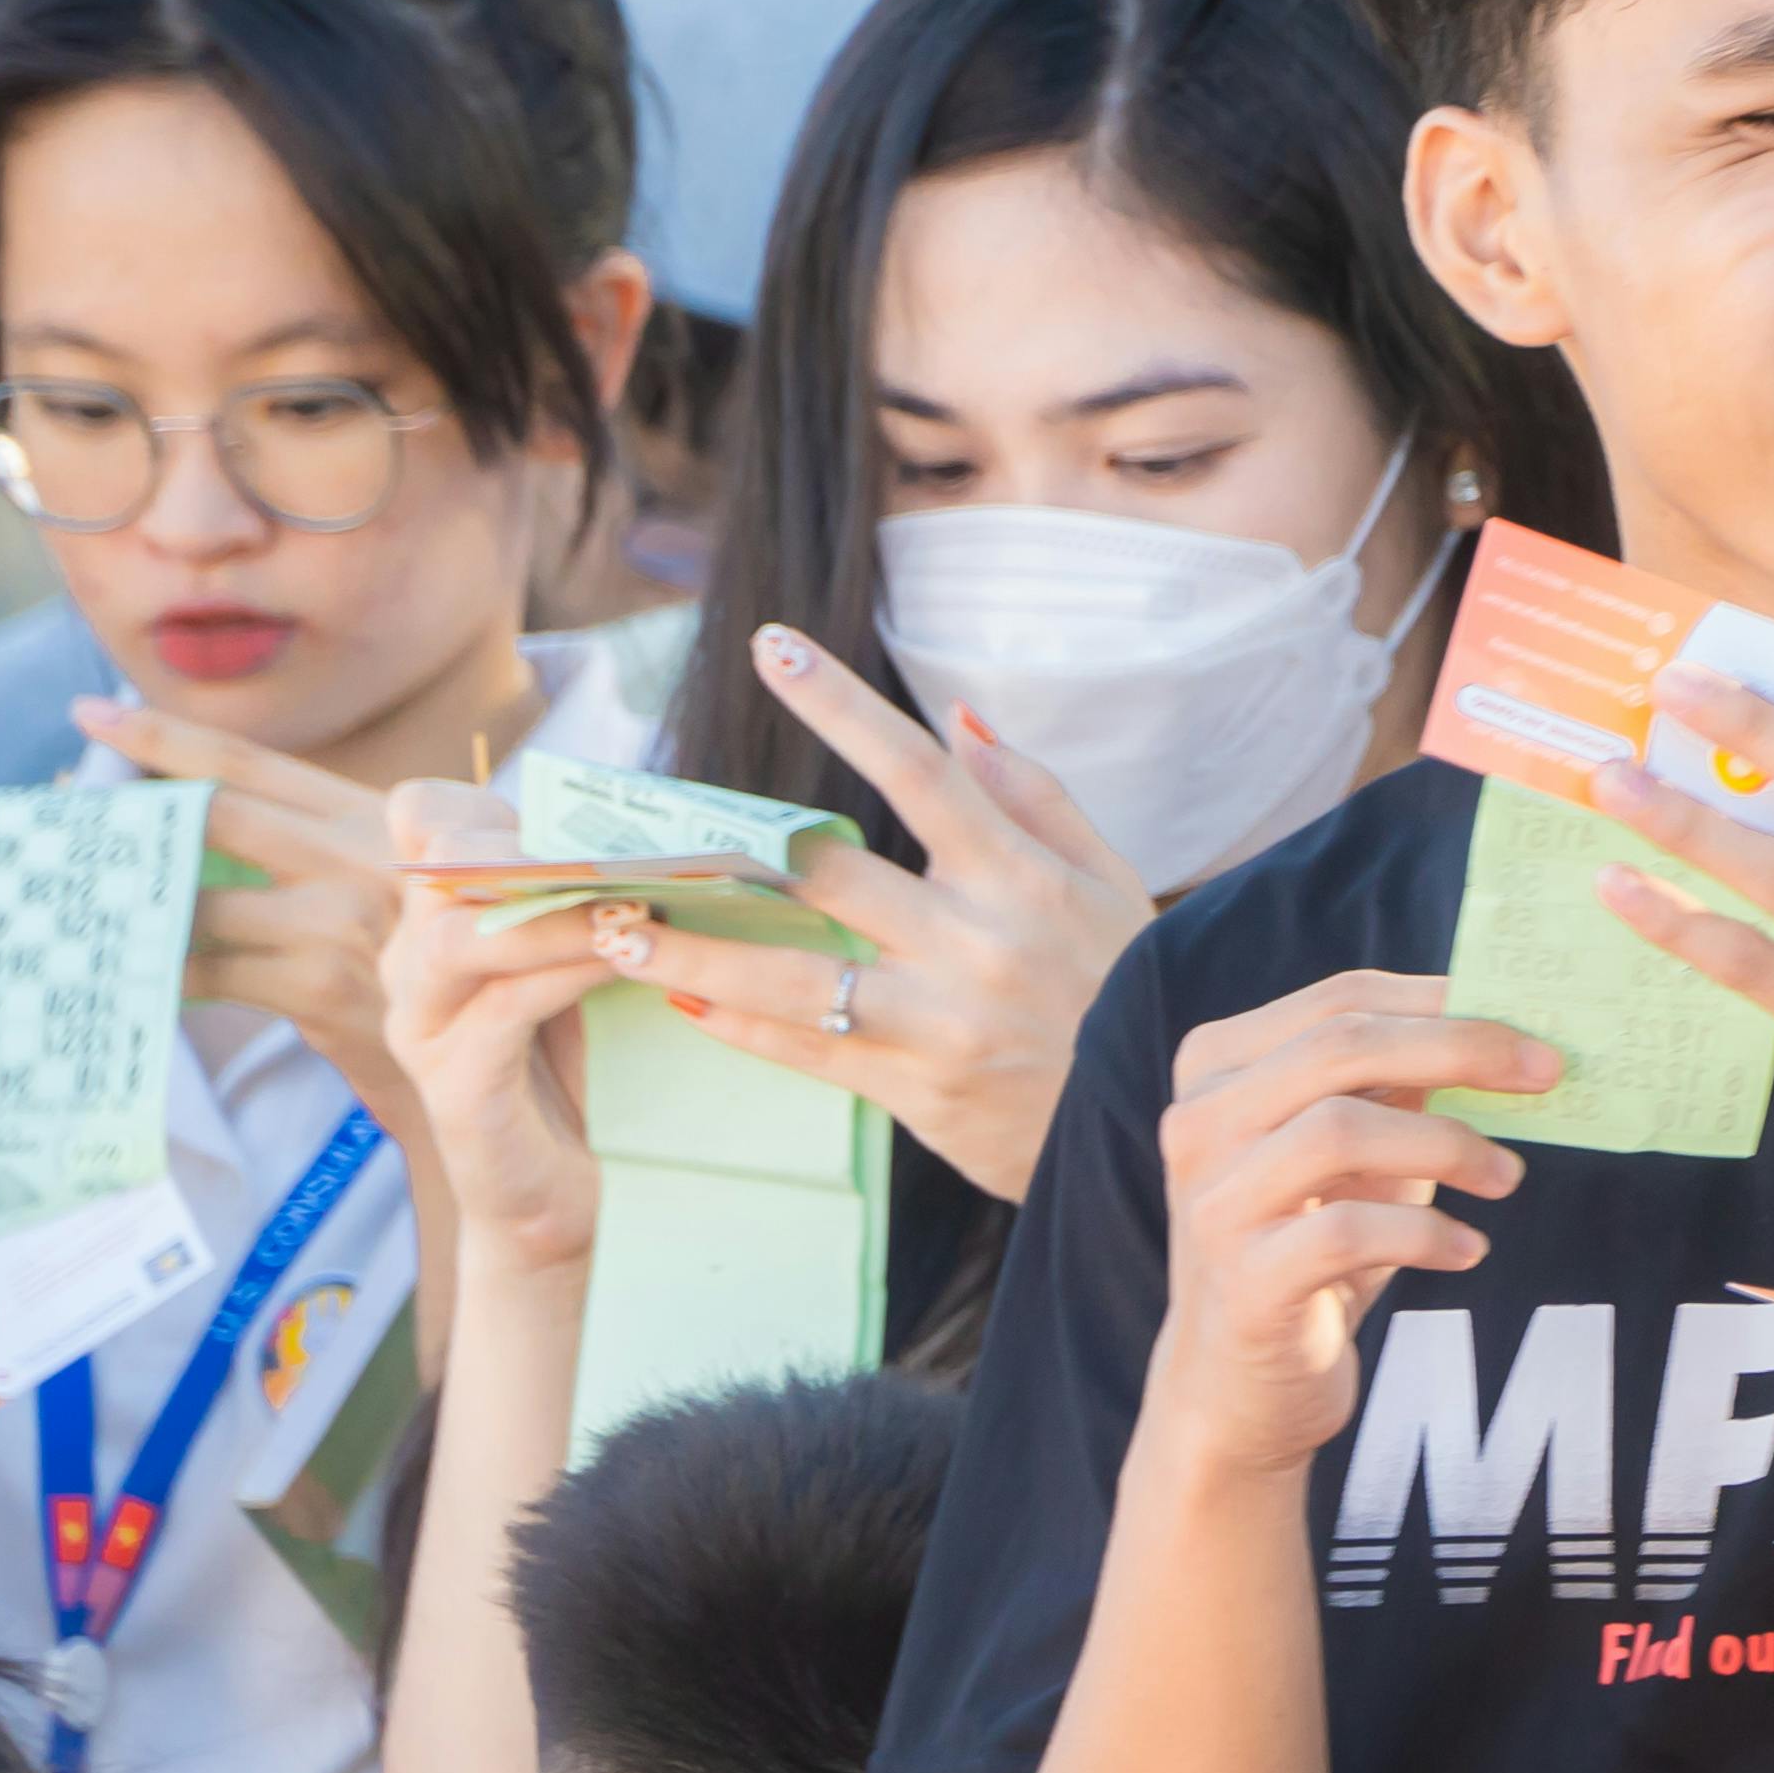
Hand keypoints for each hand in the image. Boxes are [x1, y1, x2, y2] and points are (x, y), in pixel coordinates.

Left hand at [79, 696, 422, 1147]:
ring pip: (196, 901)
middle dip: (124, 806)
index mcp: (382, 814)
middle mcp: (362, 856)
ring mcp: (341, 921)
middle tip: (51, 803)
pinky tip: (118, 976)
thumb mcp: (411, 879)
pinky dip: (157, 974)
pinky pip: (206, 974)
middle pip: (214, 813)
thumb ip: (329, 846)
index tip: (95, 711)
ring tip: (71, 904)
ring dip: (130, 904)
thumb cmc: (445, 967)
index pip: (252, 763)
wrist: (498, 1065)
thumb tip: (205, 815)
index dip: (165, 737)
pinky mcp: (320, 989)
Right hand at [377, 782, 615, 1267]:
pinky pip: (501, 1008)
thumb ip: (591, 893)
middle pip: (438, 864)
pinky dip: (565, 973)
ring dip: (553, 912)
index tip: (576, 820)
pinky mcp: (453, 1087)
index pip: (424, 817)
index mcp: (438, 918)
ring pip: (458, 936)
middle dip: (529, 846)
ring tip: (630, 905)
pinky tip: (622, 961)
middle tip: (619, 849)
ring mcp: (423, 1026)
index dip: (492, 803)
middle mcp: (412, 964)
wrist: (570, 1192)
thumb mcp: (584, 960)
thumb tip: (666, 822)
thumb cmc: (586, 1065)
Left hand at [570, 628, 1151, 1198]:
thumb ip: (1036, 797)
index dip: (842, 704)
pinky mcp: (922, 1092)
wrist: (1158, 1125)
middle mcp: (976, 943)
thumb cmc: (1133, 987)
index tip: (775, 647)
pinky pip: (811, 1052)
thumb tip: (959, 718)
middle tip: (640, 823)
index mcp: (1022, 878)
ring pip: (794, 977)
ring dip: (695, 952)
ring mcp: (943, 1023)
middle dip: (730, 845)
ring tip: (615, 929)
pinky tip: (682, 1001)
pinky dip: (740, 1026)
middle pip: (829, 875)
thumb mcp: (1112, 882)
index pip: (919, 770)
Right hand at [1146, 972, 1551, 1485]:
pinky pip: (1347, 1233)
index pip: (1341, 1000)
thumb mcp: (1353, 1152)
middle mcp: (1200, 1122)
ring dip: (1449, 1145)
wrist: (1239, 1388)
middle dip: (1460, 1048)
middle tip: (1548, 1073)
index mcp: (1219, 1067)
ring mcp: (1213, 1202)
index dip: (1443, 1000)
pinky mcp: (1242, 1281)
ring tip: (1509, 1178)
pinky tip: (1470, 1251)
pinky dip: (1426, 1234)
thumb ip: (1399, 1083)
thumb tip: (1511, 1027)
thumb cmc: (1311, 1245)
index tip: (1531, 1024)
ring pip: (1339, 1130)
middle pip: (1341, 1046)